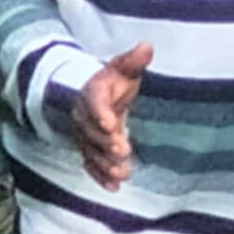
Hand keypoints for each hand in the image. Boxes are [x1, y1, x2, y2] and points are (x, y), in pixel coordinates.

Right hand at [69, 42, 155, 187]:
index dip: (100, 113)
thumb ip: (132, 61)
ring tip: (121, 173)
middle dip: (105, 142)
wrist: (90, 96)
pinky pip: (90, 164)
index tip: (111, 123)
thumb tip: (147, 46)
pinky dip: (99, 176)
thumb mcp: (122, 69)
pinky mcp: (89, 149)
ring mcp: (85, 135)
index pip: (94, 101)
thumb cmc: (112, 83)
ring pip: (90, 150)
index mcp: (93, 93)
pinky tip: (112, 187)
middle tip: (121, 150)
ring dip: (104, 163)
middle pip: (91, 131)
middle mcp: (85, 116)